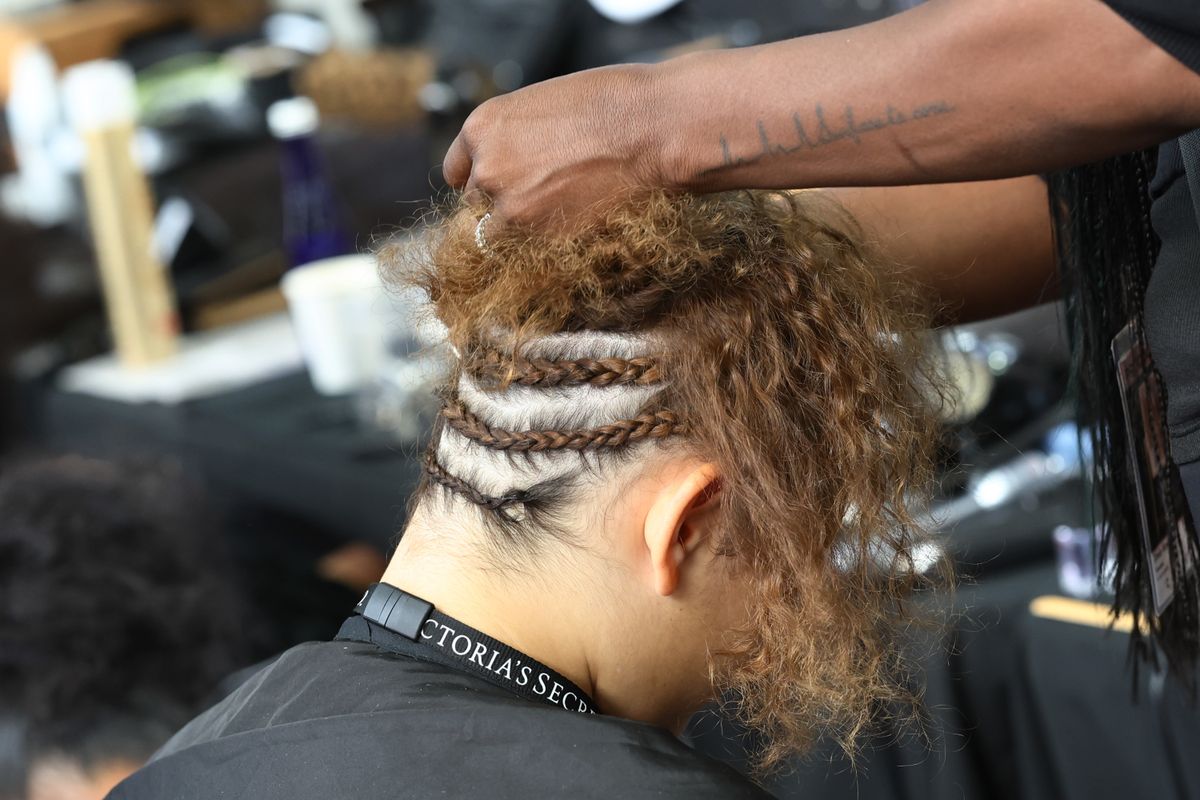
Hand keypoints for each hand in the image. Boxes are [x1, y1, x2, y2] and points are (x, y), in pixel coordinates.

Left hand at [442, 63, 670, 229]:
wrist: (652, 128)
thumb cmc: (612, 104)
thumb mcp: (544, 105)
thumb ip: (516, 137)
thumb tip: (514, 163)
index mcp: (483, 126)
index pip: (457, 170)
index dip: (480, 178)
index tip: (495, 187)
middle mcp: (486, 168)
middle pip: (475, 203)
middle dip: (500, 202)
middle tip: (539, 198)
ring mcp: (510, 206)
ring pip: (497, 233)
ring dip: (520, 228)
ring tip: (560, 212)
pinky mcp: (538, 236)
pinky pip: (527, 249)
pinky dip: (544, 243)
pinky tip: (573, 222)